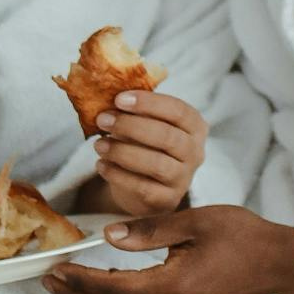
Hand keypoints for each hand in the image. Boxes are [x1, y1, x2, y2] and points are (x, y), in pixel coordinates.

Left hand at [43, 205, 280, 293]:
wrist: (278, 264)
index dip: (80, 281)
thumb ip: (150, 230)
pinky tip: (108, 289)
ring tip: (70, 288)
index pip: (113, 289)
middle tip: (51, 282)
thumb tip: (108, 235)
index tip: (58, 266)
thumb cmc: (240, 235)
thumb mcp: (195, 221)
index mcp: (175, 285)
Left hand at [92, 90, 206, 215]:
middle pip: (167, 136)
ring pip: (156, 164)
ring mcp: (184, 179)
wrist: (145, 187)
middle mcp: (196, 152)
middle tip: (102, 120)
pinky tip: (101, 165)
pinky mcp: (168, 200)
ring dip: (122, 152)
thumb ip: (135, 109)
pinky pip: (142, 187)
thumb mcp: (145, 123)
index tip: (119, 99)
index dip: (148, 103)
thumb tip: (107, 92)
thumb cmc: (145, 144)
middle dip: (131, 126)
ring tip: (98, 145)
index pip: (177, 110)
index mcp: (195, 126)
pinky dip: (118, 174)